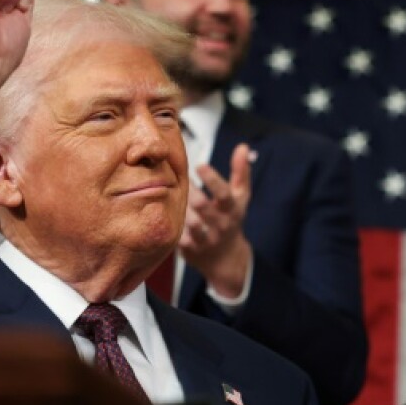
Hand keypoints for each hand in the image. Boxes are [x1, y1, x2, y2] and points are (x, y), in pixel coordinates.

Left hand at [179, 144, 253, 297]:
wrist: (226, 259)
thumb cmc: (231, 218)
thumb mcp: (241, 197)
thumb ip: (241, 171)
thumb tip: (242, 146)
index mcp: (232, 209)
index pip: (224, 194)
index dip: (212, 179)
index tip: (199, 165)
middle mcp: (221, 225)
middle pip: (201, 206)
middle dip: (189, 190)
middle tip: (176, 176)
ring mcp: (205, 240)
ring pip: (187, 221)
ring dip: (178, 206)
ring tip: (168, 192)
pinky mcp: (189, 250)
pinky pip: (176, 235)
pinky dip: (170, 221)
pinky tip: (163, 209)